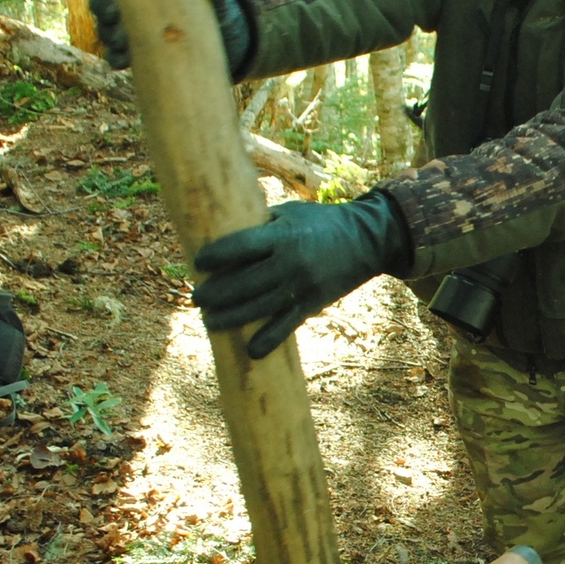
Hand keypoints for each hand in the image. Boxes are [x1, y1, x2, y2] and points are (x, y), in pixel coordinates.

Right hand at [81, 0, 253, 77]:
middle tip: (115, 15)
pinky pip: (115, 54)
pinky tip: (123, 60)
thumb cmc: (213, 3)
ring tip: (122, 40)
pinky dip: (116, 57)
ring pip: (104, 26)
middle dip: (102, 4)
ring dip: (108, 32)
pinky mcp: (135, 52)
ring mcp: (129, 26)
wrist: (222, 37)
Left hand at [191, 194, 411, 358]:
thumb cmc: (322, 222)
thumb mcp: (291, 213)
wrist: (367, 240)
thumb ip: (261, 224)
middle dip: (215, 294)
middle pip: (244, 283)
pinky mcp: (313, 304)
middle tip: (197, 298)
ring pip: (258, 308)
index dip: (216, 256)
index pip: (240, 247)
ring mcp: (302, 286)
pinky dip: (268, 341)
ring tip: (210, 321)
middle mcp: (291, 263)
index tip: (198, 262)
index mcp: (283, 235)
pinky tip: (250, 350)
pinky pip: (286, 326)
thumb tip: (224, 230)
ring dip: (230, 318)